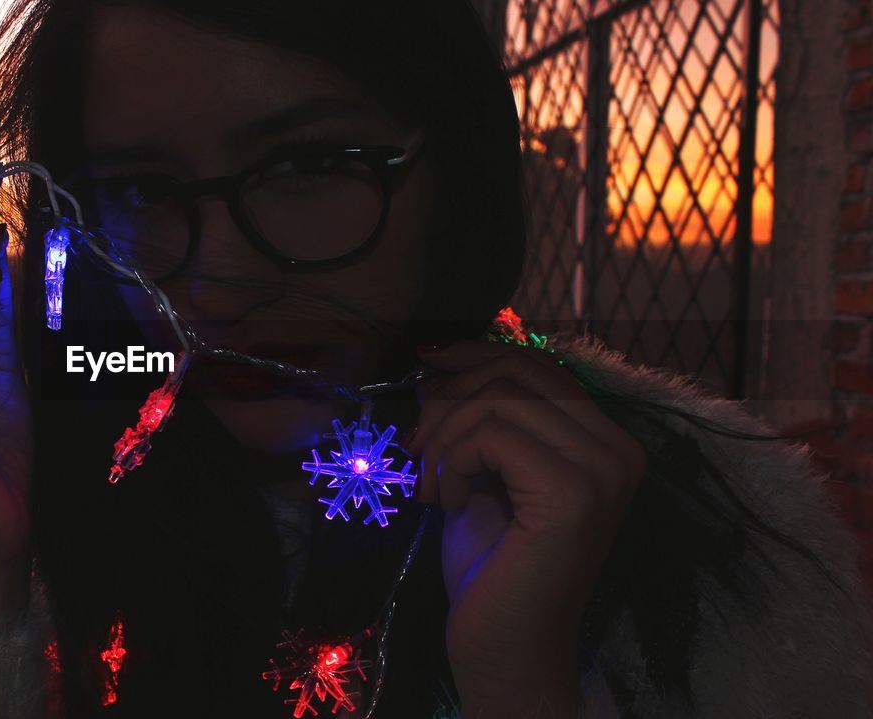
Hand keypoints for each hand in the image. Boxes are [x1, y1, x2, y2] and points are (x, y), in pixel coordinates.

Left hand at [406, 340, 644, 715]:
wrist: (505, 651)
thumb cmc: (492, 570)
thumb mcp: (475, 474)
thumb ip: (467, 421)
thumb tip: (434, 367)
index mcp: (603, 441)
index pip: (536, 366)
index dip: (475, 355)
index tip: (426, 365)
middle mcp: (617, 449)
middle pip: (517, 373)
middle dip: (450, 398)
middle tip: (416, 446)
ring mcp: (603, 471)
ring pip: (500, 400)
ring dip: (444, 436)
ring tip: (430, 483)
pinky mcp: (574, 494)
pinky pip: (492, 435)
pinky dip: (452, 461)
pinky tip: (447, 501)